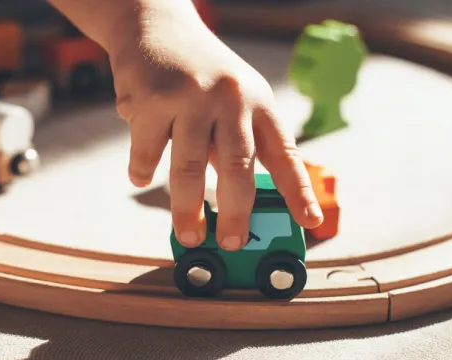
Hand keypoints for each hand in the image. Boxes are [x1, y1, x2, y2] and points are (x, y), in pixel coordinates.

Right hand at [110, 7, 322, 249]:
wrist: (154, 25)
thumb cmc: (198, 72)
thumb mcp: (232, 100)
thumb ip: (233, 146)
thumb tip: (232, 205)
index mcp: (258, 101)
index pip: (284, 153)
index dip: (299, 192)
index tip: (311, 222)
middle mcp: (230, 98)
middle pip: (237, 168)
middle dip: (235, 214)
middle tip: (230, 243)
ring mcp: (189, 98)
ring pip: (188, 169)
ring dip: (186, 210)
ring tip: (189, 234)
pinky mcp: (150, 101)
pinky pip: (146, 153)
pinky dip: (141, 172)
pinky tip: (140, 177)